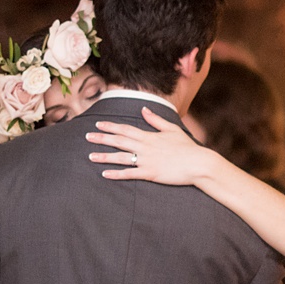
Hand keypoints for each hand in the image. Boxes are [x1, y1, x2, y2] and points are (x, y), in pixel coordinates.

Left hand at [85, 108, 213, 184]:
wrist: (197, 163)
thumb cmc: (186, 147)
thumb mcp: (171, 129)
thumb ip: (156, 120)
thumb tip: (144, 109)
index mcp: (149, 136)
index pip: (125, 129)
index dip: (111, 126)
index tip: (98, 124)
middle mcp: (145, 147)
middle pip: (119, 141)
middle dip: (102, 138)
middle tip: (87, 136)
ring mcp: (146, 161)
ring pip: (120, 158)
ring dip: (104, 156)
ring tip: (90, 156)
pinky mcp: (150, 174)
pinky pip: (129, 174)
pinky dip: (116, 174)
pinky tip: (105, 173)